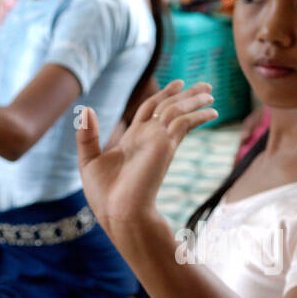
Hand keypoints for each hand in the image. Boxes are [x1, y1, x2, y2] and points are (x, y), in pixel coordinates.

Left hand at [76, 80, 216, 233]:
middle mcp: (147, 138)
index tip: (178, 84)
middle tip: (206, 85)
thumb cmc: (104, 195)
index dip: (163, 95)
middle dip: (187, 95)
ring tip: (211, 91)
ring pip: (178, 111)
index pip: (150, 109)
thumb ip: (87, 136)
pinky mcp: (165, 147)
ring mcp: (157, 141)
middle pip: (169, 107)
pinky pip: (182, 123)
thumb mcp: (88, 161)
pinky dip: (196, 116)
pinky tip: (211, 113)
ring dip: (194, 100)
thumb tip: (86, 110)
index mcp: (132, 139)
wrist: (117, 212)